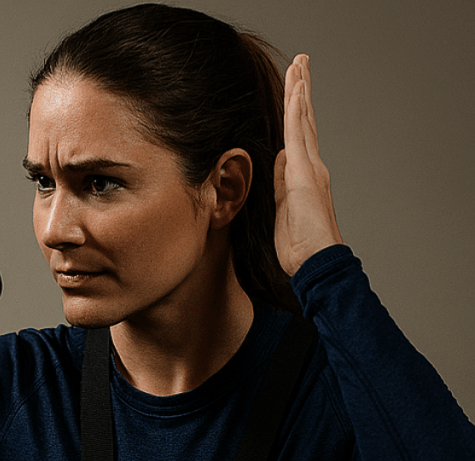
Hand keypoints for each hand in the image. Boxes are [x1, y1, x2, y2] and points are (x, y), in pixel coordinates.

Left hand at [274, 54, 343, 276]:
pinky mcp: (305, 173)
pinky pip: (299, 135)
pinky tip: (297, 91)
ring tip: (300, 65)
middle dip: (301, 90)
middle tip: (301, 63)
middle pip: (304, 120)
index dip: (296, 110)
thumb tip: (280, 161)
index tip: (293, 87)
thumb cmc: (298, 244)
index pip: (298, 134)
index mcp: (303, 175)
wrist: (314, 262)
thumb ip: (281, 182)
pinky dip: (298, 111)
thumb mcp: (282, 208)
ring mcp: (310, 168)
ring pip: (303, 121)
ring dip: (300, 91)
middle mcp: (311, 166)